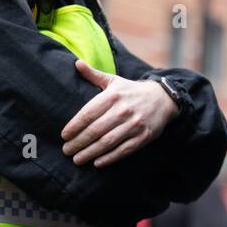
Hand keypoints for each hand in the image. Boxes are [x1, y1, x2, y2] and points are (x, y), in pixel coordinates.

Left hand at [60, 60, 177, 167]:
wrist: (162, 99)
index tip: (64, 136)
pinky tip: (97, 163)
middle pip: (95, 130)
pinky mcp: (143, 136)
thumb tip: (76, 63)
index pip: (88, 114)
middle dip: (78, 142)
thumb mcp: (114, 80)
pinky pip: (123, 150)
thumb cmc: (131, 91)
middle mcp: (123, 110)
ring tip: (77, 160)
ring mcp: (134, 124)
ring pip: (107, 142)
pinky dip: (110, 158)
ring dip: (90, 152)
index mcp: (113, 96)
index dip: (74, 126)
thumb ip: (94, 74)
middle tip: (66, 150)